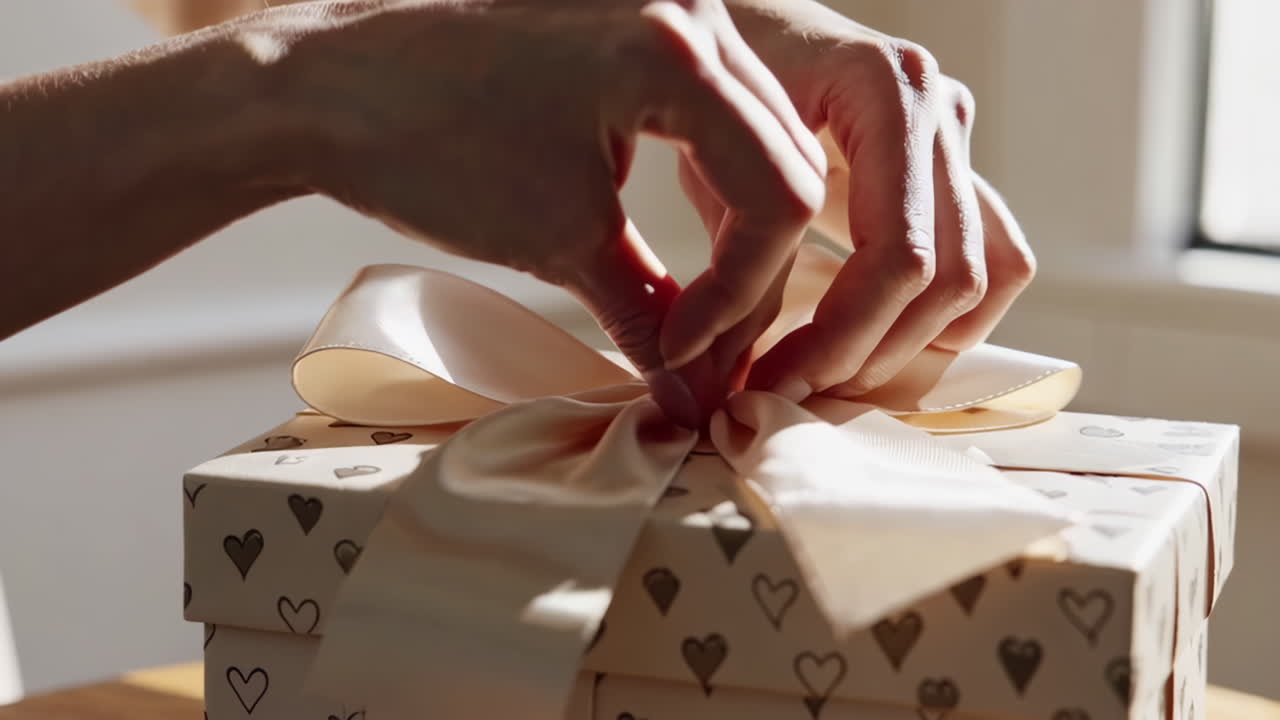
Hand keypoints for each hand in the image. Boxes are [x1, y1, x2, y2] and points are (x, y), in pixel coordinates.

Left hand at [273, 0, 824, 425]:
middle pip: (786, 160)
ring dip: (739, 227)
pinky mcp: (640, 13)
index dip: (745, 292)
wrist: (328, 86)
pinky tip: (685, 232)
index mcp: (673, 50)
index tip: (690, 352)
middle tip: (702, 345)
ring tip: (692, 304)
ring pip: (760, 133)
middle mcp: (689, 2)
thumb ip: (649, 314)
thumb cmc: (422, 143)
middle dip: (753, 269)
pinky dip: (711, 177)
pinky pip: (717, 106)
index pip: (781, 191)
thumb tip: (699, 391)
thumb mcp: (557, 238)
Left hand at [669, 0, 1035, 401]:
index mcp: (889, 93)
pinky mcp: (948, 165)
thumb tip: (727, 383)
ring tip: (828, 377)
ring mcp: (954, 136)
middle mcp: (940, 111)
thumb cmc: (704, 74)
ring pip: (981, 277)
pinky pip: (992, 256)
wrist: (725, 11)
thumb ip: (733, 274)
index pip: (899, 256)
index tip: (768, 380)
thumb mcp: (707, 167)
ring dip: (909, 347)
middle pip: (946, 278)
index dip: (838, 339)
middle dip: (868, 355)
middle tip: (788, 392)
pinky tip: (878, 342)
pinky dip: (947, 316)